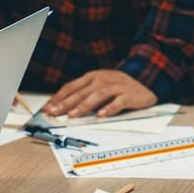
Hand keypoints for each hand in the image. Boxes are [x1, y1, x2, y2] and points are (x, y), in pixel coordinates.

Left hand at [43, 70, 157, 117]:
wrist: (145, 84)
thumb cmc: (117, 88)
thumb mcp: (98, 86)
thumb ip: (83, 94)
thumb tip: (62, 108)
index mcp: (92, 77)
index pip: (71, 86)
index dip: (58, 97)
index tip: (48, 107)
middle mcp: (103, 79)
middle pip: (81, 92)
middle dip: (66, 103)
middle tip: (55, 113)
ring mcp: (117, 86)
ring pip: (98, 95)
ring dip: (84, 106)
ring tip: (73, 115)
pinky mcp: (130, 95)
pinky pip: (119, 102)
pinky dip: (110, 108)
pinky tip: (101, 115)